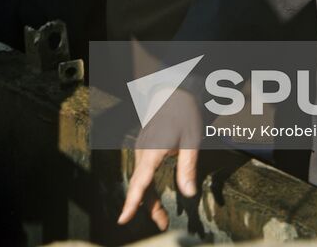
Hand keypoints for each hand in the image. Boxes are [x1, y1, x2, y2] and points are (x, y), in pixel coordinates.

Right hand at [118, 88, 202, 228]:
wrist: (173, 92)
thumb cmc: (184, 114)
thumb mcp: (192, 140)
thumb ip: (188, 167)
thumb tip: (189, 193)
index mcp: (153, 149)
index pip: (141, 180)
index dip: (133, 201)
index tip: (123, 218)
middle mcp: (142, 150)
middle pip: (141, 185)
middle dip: (148, 206)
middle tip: (162, 224)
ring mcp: (141, 149)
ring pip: (141, 180)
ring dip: (149, 199)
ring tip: (162, 217)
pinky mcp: (143, 148)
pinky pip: (142, 172)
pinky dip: (147, 188)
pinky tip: (156, 197)